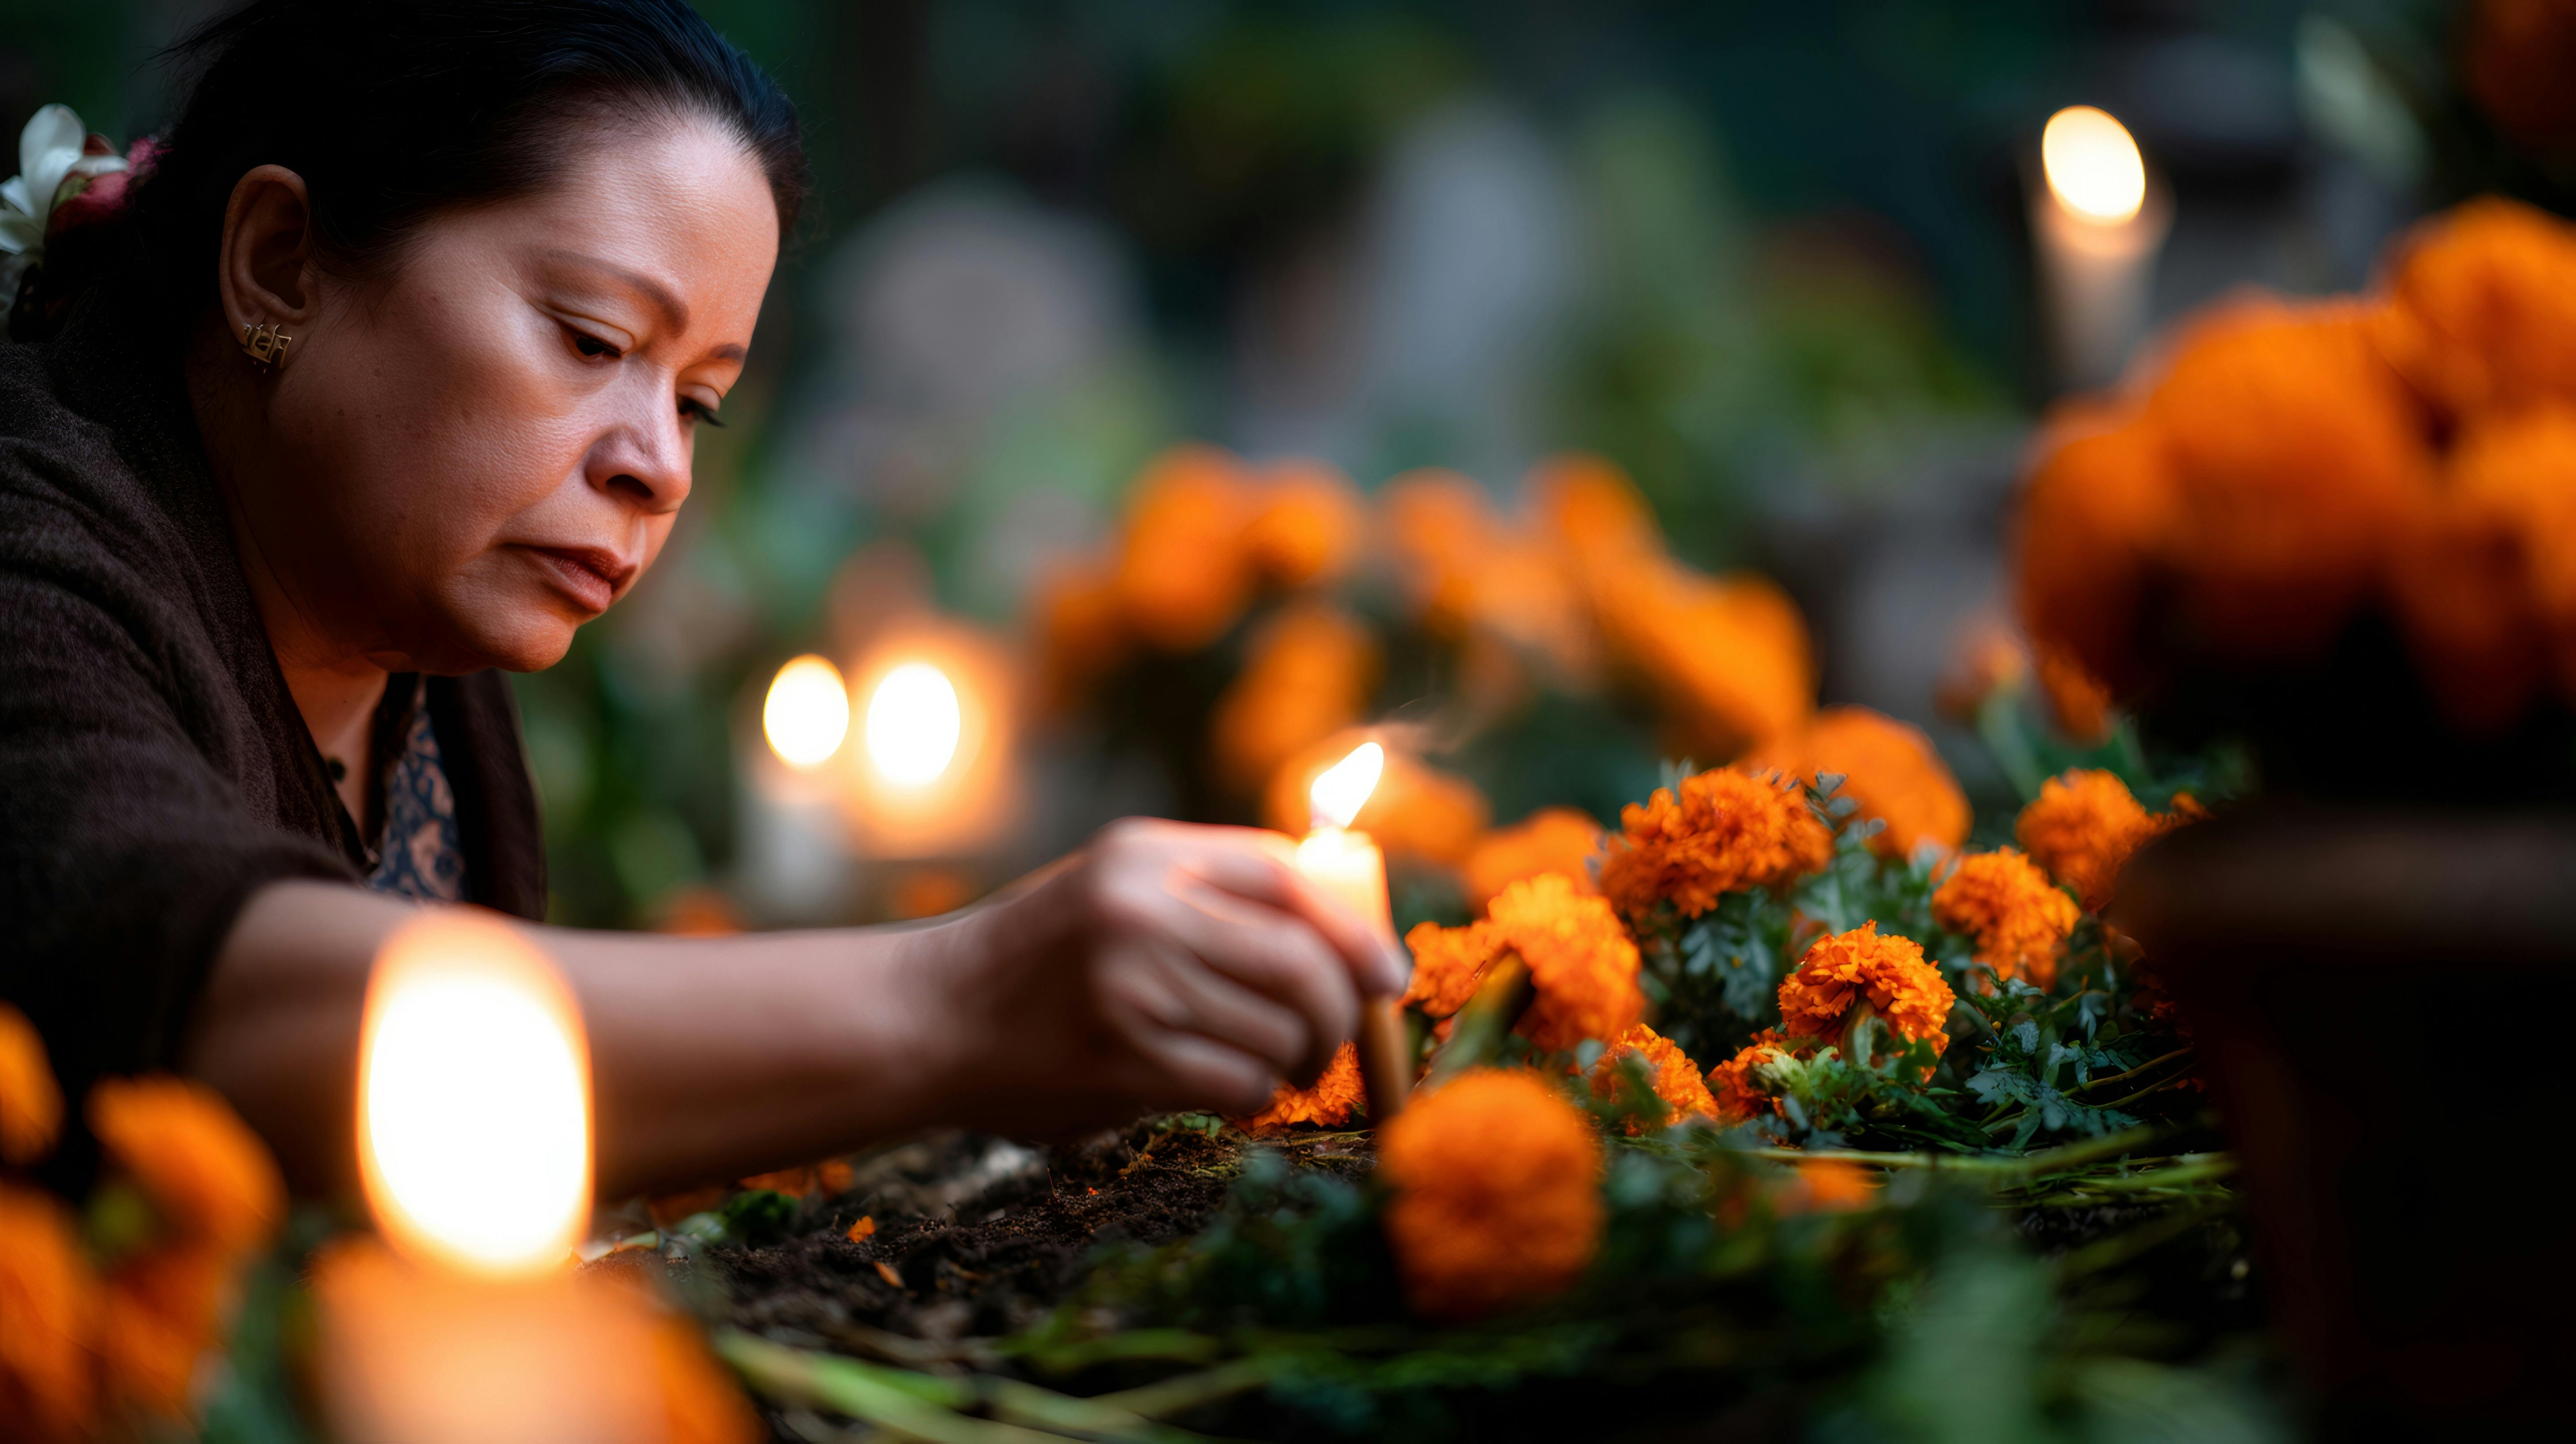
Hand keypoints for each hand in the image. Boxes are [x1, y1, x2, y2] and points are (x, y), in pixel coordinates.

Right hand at [915, 818, 1408, 1137]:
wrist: (929, 1016)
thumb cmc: (1042, 961)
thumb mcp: (1116, 890)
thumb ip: (1210, 895)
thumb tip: (1343, 932)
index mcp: (1145, 853)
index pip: (1286, 876)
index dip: (1352, 928)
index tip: (1384, 974)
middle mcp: (1141, 908)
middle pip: (1302, 959)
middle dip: (1340, 1011)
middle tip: (1332, 1039)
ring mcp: (1131, 983)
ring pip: (1279, 1029)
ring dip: (1296, 1062)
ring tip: (1274, 1068)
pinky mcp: (1124, 1058)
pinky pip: (1240, 1083)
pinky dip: (1254, 1097)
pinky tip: (1231, 1093)